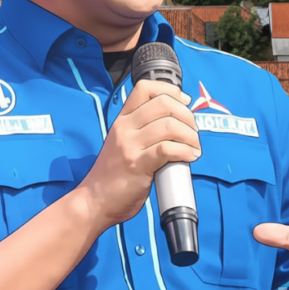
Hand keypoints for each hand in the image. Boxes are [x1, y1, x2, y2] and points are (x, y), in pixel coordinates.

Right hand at [79, 80, 200, 230]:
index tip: (184, 102)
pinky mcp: (137, 165)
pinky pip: (167, 149)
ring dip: (190, 136)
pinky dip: (185, 151)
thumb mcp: (123, 143)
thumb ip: (144, 130)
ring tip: (194, 147)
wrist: (94, 201)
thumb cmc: (113, 175)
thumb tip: (177, 122)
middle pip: (164, 104)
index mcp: (122, 120)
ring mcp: (130, 146)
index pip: (145, 88)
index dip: (170, 91)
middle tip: (193, 131)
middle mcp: (125, 128)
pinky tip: (190, 157)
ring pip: (169, 126)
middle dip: (187, 116)